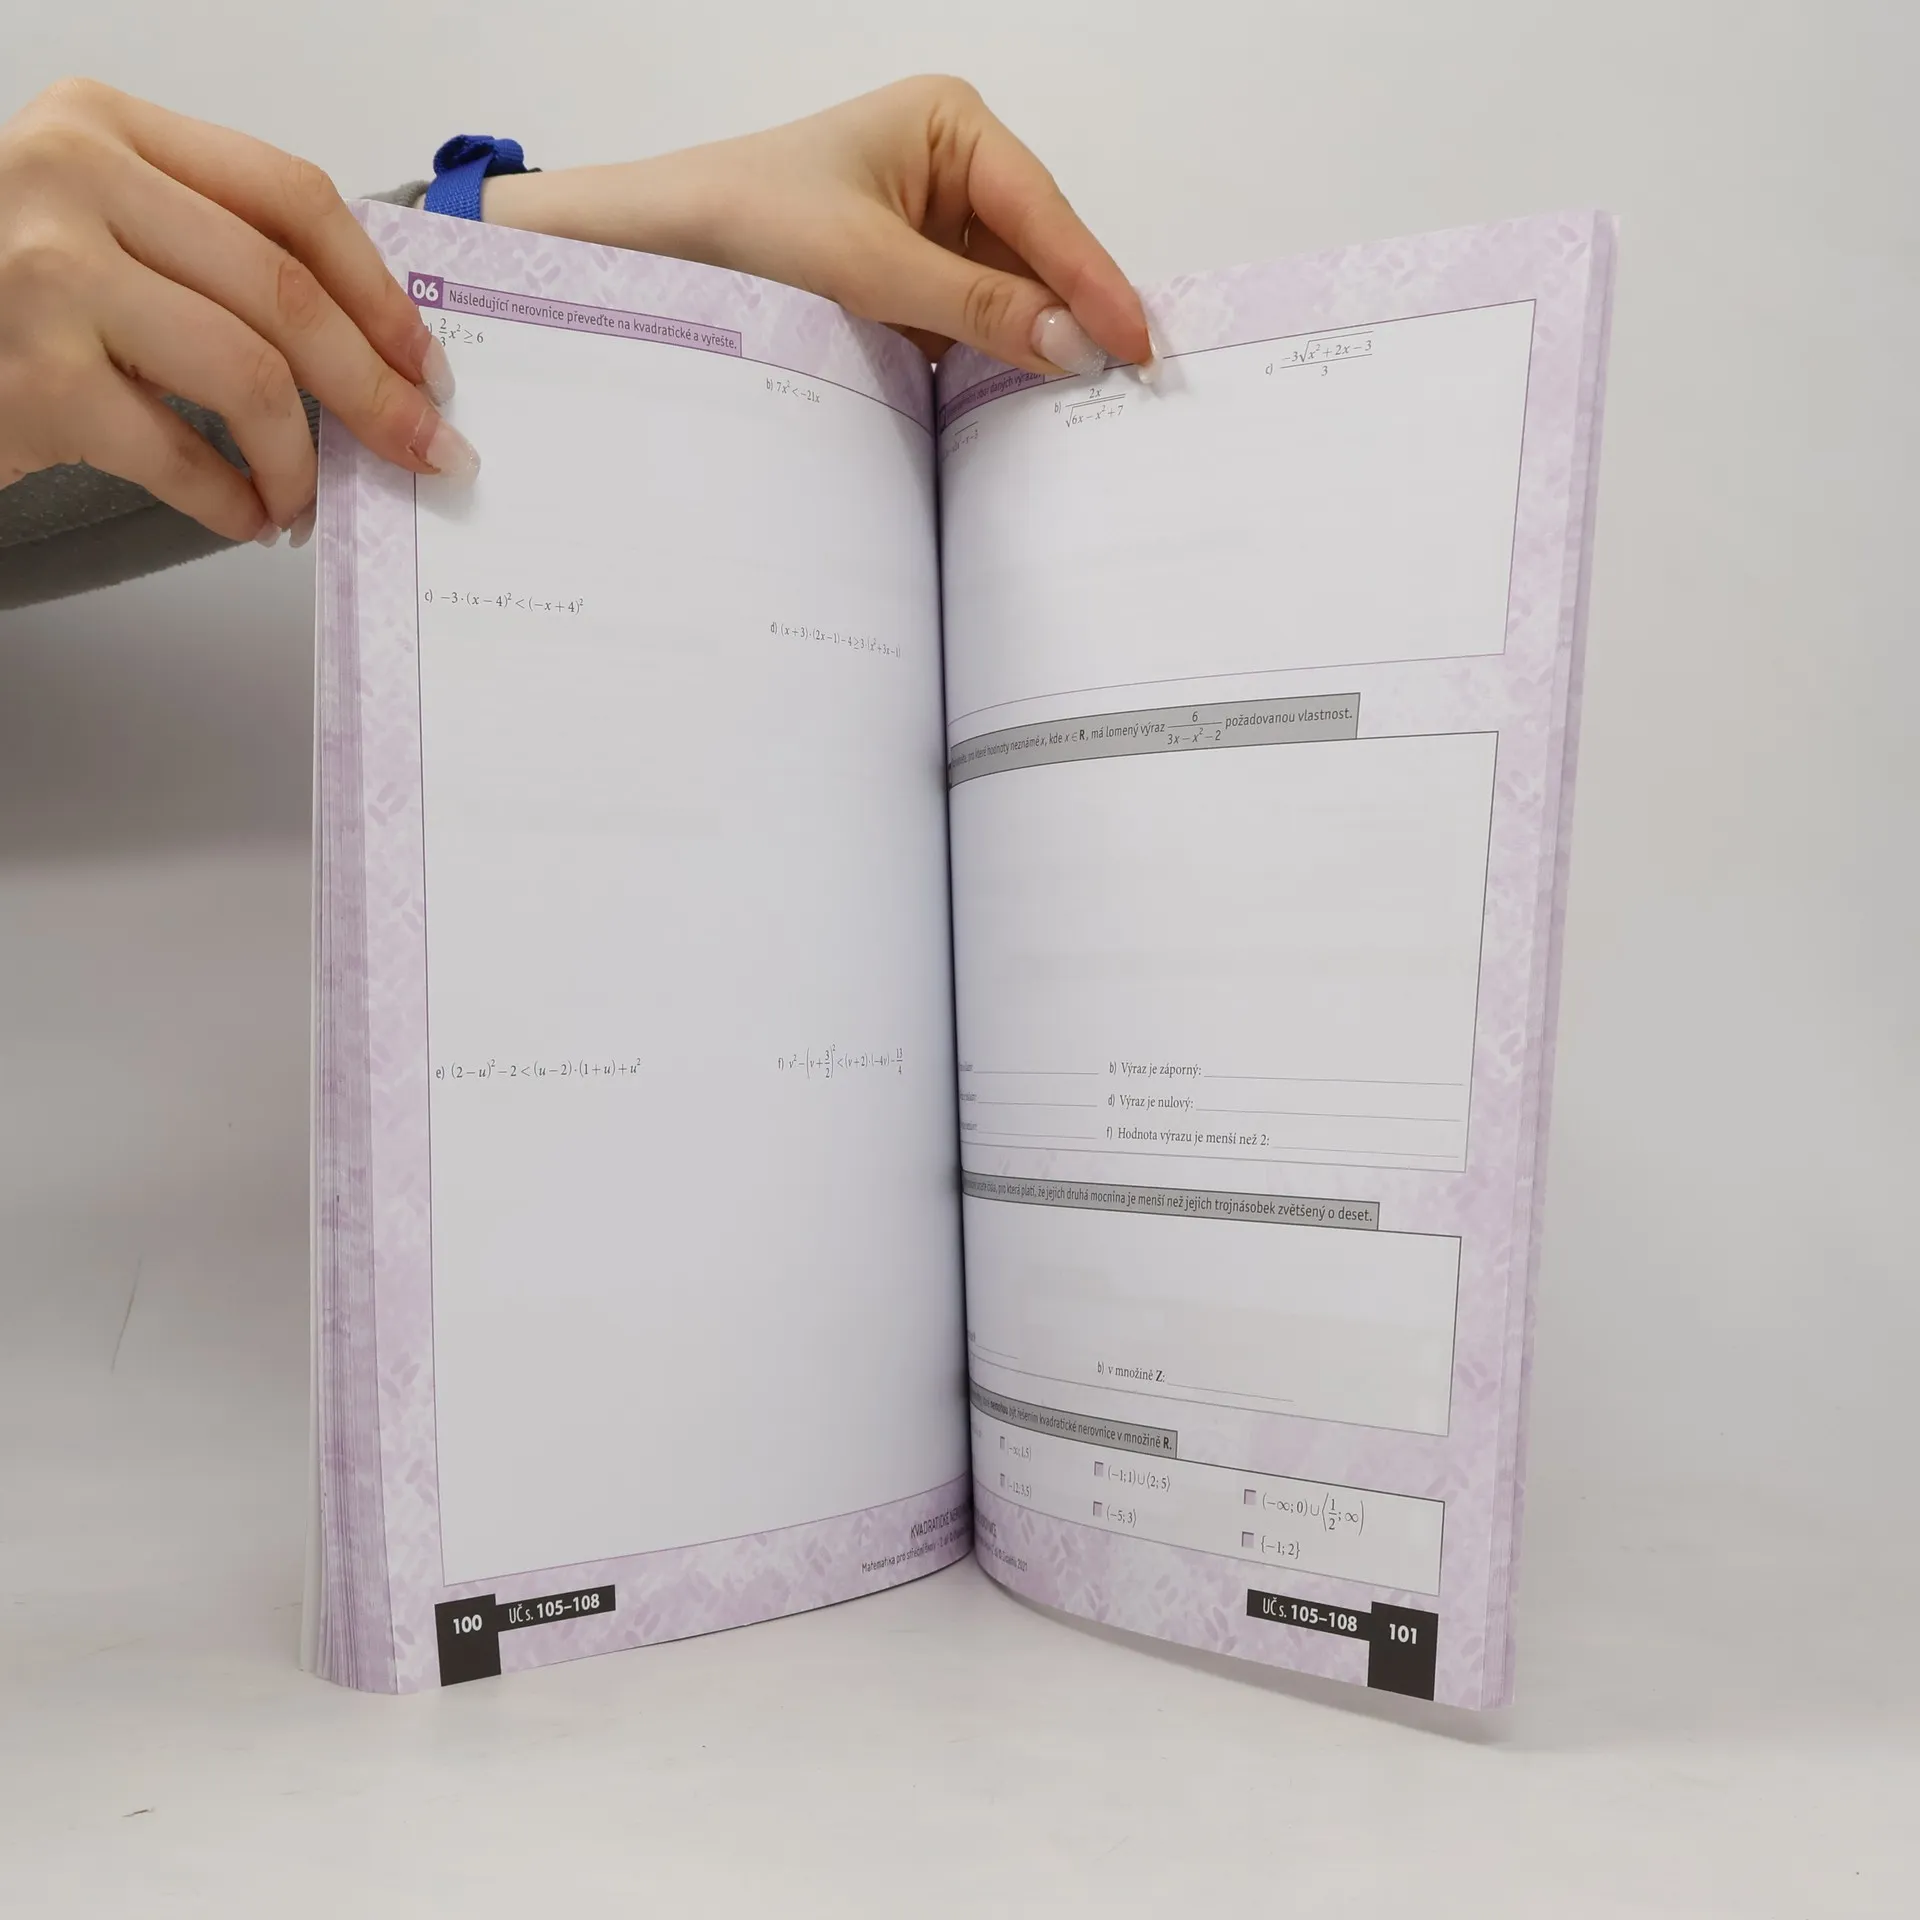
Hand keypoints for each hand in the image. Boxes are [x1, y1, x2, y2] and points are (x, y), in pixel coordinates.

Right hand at [0, 79, 476, 545]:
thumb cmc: (9, 302)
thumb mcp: (104, 232)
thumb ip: (212, 256)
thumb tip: (373, 356)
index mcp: (106, 127)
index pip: (289, 195)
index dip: (378, 292)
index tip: (426, 363)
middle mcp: (72, 179)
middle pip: (287, 293)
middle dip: (376, 391)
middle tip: (424, 450)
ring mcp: (46, 275)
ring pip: (251, 375)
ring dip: (300, 459)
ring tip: (303, 497)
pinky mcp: (33, 378)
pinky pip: (183, 454)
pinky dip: (233, 500)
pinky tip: (244, 515)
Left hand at [484, 76, 1153, 378]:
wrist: (652, 257)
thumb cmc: (741, 224)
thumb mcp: (868, 266)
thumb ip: (977, 308)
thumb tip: (1071, 345)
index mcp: (950, 125)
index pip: (1043, 212)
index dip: (1093, 283)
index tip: (1137, 346)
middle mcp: (951, 170)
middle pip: (1038, 257)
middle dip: (1070, 319)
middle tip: (1125, 388)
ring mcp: (933, 233)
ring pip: (1009, 300)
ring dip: (1029, 352)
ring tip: (1076, 408)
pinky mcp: (910, 288)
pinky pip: (971, 330)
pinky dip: (988, 369)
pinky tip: (1012, 406)